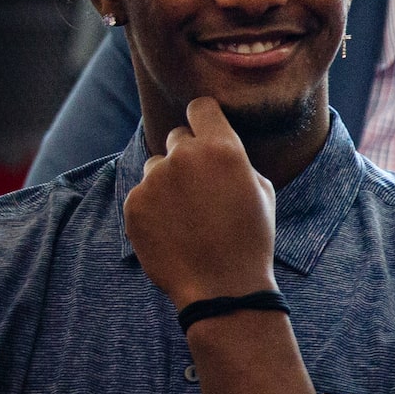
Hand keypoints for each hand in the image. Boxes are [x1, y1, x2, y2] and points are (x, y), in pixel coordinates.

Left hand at [125, 98, 276, 310]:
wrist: (222, 286)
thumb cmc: (252, 238)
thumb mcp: (262, 191)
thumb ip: (235, 160)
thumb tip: (215, 149)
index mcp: (222, 148)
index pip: (200, 107)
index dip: (205, 118)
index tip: (206, 130)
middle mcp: (183, 156)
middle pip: (176, 136)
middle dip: (188, 154)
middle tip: (202, 186)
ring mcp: (153, 180)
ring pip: (156, 166)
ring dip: (168, 181)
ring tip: (188, 215)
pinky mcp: (133, 203)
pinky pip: (142, 193)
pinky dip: (154, 207)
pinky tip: (173, 230)